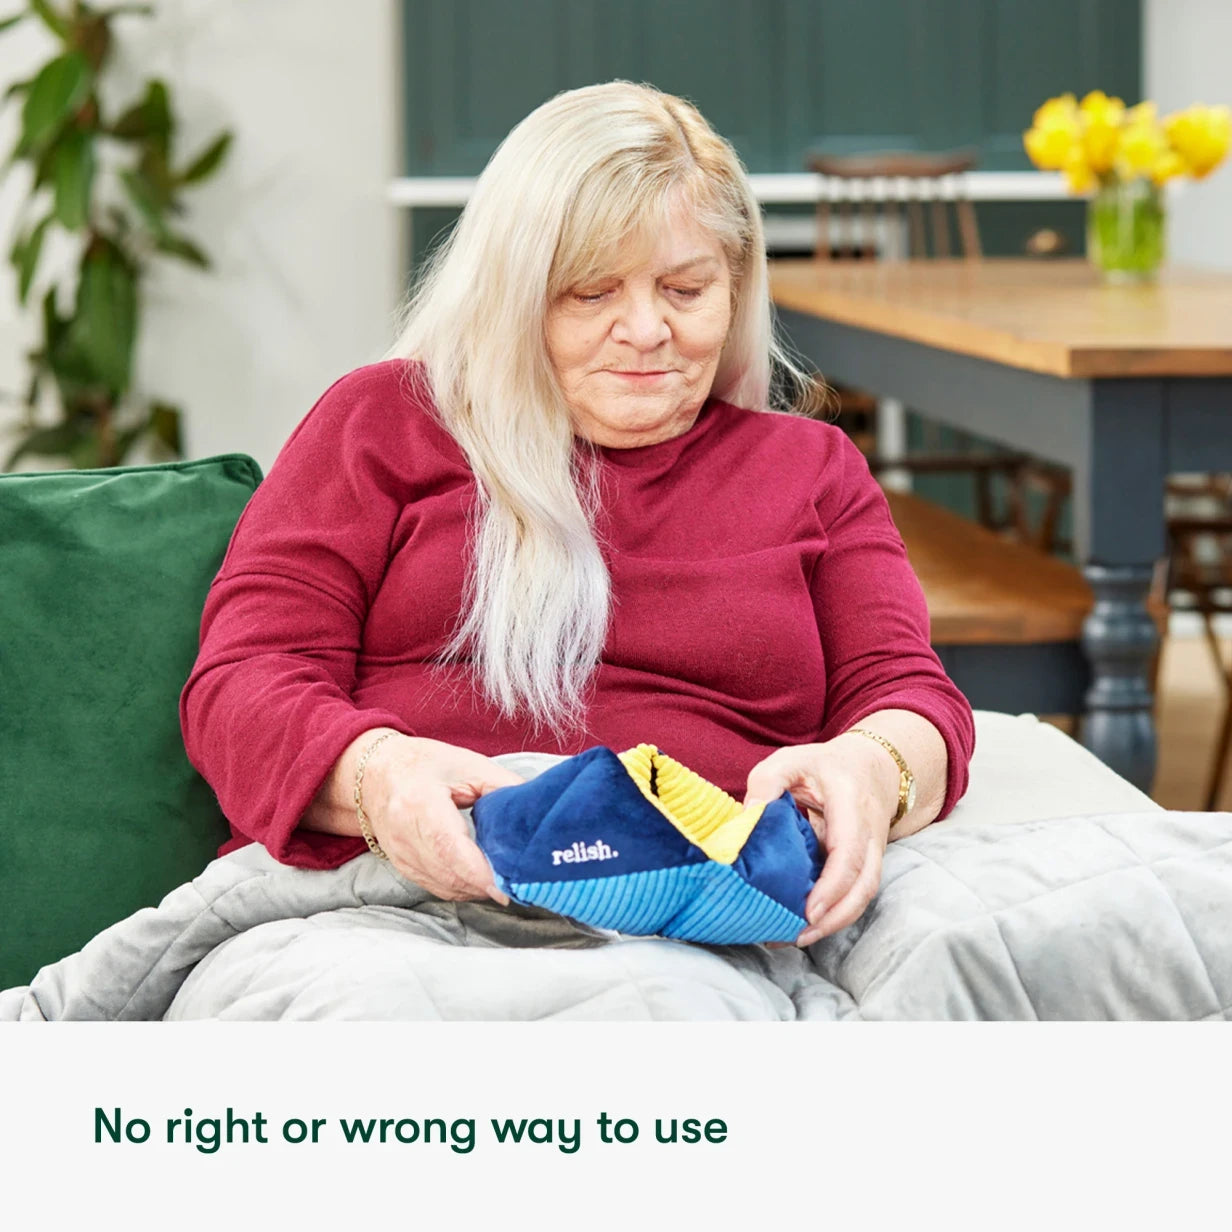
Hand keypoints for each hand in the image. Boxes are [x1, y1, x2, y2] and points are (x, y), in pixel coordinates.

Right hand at [362, 735, 523, 903]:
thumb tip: (537, 807)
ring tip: (505, 881)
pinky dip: (462, 888)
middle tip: (519, 883)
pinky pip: (436, 887)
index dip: (477, 871)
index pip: (448, 846)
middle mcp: (404, 834)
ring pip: (444, 886)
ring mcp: (400, 855)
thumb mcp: (467, 764)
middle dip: (486, 884)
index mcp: (419, 803)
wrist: (375, 774)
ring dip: (476, 889)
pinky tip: (481, 881)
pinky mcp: (402, 867)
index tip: (505, 886)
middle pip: (448, 872)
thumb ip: (503, 786)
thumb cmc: (423, 764)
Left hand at [744, 734, 900, 944]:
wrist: (872, 766)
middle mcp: (870, 833)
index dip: (831, 886)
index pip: (848, 853)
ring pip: (863, 896)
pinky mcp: (865, 865)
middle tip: (797, 935)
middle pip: (863, 886)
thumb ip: (767, 782)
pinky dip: (833, 914)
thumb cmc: (825, 765)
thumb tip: (748, 817)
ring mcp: (873, 852)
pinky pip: (855, 894)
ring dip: (834, 922)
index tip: (808, 910)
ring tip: (795, 938)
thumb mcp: (791, 760)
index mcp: (851, 803)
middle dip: (834, 917)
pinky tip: (803, 925)